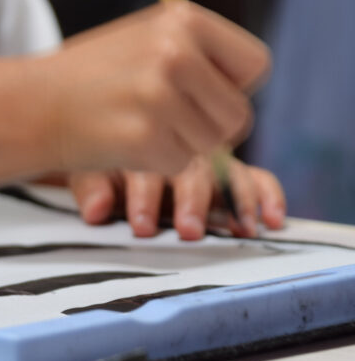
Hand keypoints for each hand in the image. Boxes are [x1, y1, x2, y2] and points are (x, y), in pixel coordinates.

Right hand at [43, 1, 269, 175]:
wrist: (33, 104)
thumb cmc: (92, 78)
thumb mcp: (147, 41)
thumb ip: (197, 55)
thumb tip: (246, 85)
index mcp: (183, 20)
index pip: (255, 65)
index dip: (232, 88)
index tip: (201, 95)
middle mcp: (176, 52)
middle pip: (238, 114)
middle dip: (208, 127)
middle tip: (165, 120)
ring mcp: (159, 96)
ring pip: (213, 145)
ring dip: (182, 146)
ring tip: (140, 126)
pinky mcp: (145, 138)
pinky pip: (179, 164)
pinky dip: (156, 162)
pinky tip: (124, 142)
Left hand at [68, 157, 285, 239]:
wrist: (112, 129)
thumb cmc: (102, 156)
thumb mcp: (87, 168)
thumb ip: (91, 188)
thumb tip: (96, 211)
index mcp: (143, 141)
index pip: (148, 166)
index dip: (145, 197)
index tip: (141, 226)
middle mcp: (181, 145)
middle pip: (192, 169)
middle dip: (192, 201)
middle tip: (190, 231)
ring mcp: (209, 156)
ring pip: (227, 172)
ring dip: (236, 202)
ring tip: (243, 229)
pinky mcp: (233, 170)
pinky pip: (256, 177)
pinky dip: (267, 195)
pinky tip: (273, 219)